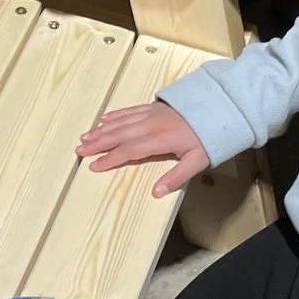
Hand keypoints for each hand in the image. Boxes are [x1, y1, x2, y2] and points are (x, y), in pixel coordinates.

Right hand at [76, 101, 210, 197]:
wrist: (219, 106)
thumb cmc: (209, 136)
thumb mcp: (198, 161)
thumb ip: (176, 177)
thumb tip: (156, 192)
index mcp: (159, 140)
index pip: (129, 150)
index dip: (110, 159)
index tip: (94, 166)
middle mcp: (150, 125)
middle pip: (119, 135)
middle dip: (97, 143)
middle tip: (79, 150)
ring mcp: (151, 113)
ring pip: (121, 122)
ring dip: (101, 130)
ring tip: (85, 137)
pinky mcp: (154, 106)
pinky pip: (130, 110)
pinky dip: (115, 115)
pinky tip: (104, 119)